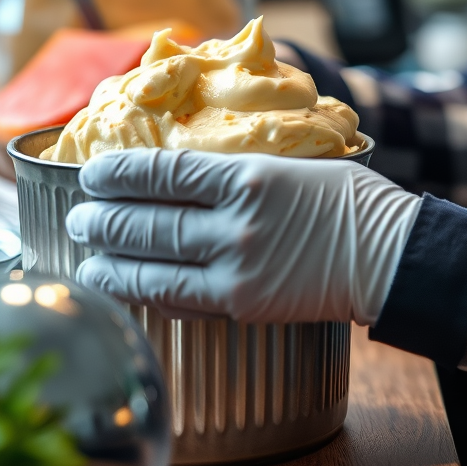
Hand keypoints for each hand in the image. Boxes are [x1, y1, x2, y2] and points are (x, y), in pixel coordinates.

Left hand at [65, 148, 421, 325]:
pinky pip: (179, 298)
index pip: (164, 171)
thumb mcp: (293, 163)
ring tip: (84, 255)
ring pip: (153, 265)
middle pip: (148, 220)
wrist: (388, 253)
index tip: (93, 172)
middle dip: (103, 218)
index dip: (120, 173)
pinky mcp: (243, 302)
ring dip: (110, 260)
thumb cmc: (348, 199)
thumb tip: (189, 166)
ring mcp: (237, 267)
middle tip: (78, 214)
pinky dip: (145, 291)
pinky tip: (125, 286)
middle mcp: (235, 222)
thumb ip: (240, 166)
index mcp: (249, 176)